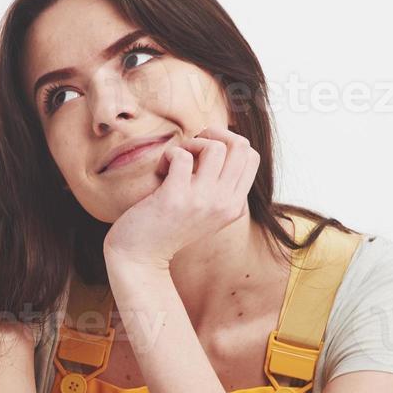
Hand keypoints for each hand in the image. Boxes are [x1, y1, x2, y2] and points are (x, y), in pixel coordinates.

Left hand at [102, 125, 260, 269]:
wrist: (141, 257)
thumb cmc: (168, 227)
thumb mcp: (205, 210)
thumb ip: (219, 185)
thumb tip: (220, 141)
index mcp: (234, 206)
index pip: (251, 157)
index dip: (228, 142)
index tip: (206, 151)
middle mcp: (224, 204)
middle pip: (241, 146)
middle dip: (214, 135)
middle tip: (193, 148)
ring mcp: (202, 201)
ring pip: (215, 147)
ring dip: (192, 144)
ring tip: (176, 160)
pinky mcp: (176, 198)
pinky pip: (181, 155)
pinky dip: (168, 155)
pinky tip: (161, 171)